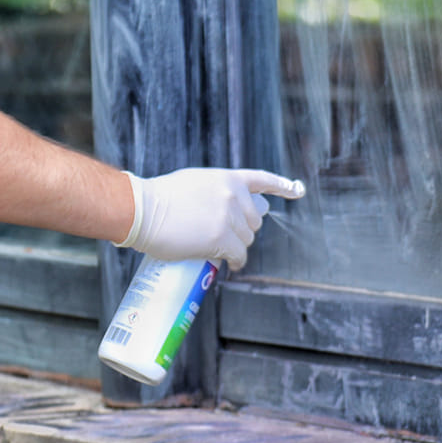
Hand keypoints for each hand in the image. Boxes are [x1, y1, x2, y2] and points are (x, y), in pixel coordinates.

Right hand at [122, 168, 305, 268]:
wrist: (144, 209)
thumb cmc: (160, 197)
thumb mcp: (195, 182)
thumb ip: (215, 191)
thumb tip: (224, 208)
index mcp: (228, 178)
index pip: (262, 180)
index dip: (282, 187)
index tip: (297, 191)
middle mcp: (233, 195)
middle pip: (254, 220)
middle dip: (243, 230)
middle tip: (225, 236)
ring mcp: (229, 217)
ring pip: (247, 240)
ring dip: (236, 247)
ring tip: (220, 250)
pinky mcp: (221, 239)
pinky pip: (238, 255)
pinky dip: (236, 262)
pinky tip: (230, 264)